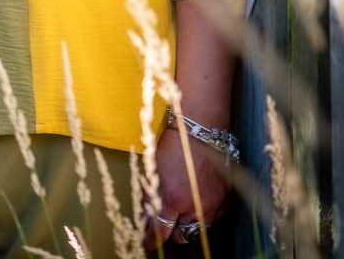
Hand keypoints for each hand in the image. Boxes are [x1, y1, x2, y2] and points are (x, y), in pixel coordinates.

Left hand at [141, 129, 231, 251]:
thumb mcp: (155, 171)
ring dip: (189, 221)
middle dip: (172, 229)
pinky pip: (213, 219)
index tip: (147, 242)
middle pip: (181, 235)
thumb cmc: (175, 146)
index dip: (151, 239)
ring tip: (184, 202)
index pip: (161, 231)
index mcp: (173, 199)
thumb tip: (146, 220)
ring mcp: (213, 206)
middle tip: (168, 217)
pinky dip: (204, 213)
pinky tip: (199, 197)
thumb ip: (151, 199)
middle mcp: (194, 207)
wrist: (202, 130)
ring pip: (198, 228)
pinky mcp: (225, 202)